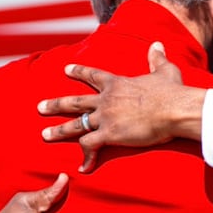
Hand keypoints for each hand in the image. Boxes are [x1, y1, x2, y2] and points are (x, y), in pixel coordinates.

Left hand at [39, 42, 205, 172]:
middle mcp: (106, 100)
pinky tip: (83, 167)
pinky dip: (86, 158)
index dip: (78, 72)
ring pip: (75, 125)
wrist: (172, 109)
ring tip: (45, 135)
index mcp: (117, 84)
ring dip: (59, 131)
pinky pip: (90, 147)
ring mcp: (105, 118)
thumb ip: (157, 58)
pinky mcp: (109, 135)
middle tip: (40, 107)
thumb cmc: (170, 90)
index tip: (65, 70)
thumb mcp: (164, 70)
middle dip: (55, 104)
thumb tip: (157, 44)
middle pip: (74, 102)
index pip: (92, 76)